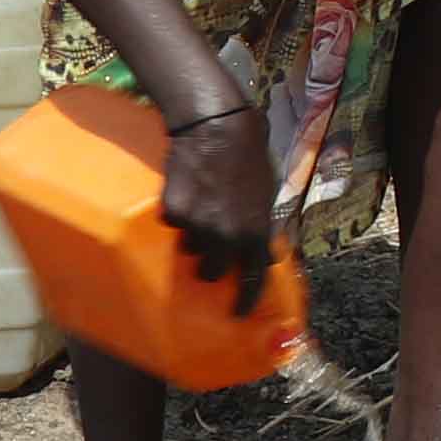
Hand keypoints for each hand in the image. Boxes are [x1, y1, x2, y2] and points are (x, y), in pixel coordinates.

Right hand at [157, 103, 278, 289]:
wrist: (217, 127)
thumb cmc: (249, 156)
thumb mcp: (267, 194)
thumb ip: (262, 225)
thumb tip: (265, 251)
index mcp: (255, 233)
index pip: (253, 279)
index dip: (246, 299)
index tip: (238, 313)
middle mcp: (226, 236)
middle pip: (212, 271)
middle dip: (211, 263)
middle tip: (210, 247)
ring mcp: (197, 226)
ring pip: (190, 247)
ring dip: (195, 236)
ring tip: (200, 207)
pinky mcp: (173, 211)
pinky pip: (173, 223)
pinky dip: (178, 212)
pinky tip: (187, 190)